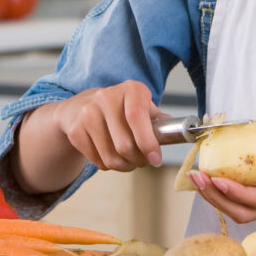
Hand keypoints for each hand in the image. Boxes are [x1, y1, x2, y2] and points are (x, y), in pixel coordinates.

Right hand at [44, 81, 168, 171]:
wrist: (79, 107)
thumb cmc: (119, 109)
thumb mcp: (140, 105)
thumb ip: (158, 120)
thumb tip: (179, 132)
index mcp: (131, 89)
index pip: (137, 117)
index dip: (148, 142)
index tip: (156, 159)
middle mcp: (107, 97)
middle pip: (124, 144)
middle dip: (138, 160)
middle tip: (143, 162)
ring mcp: (88, 113)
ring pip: (111, 156)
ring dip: (124, 166)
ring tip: (129, 161)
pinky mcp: (76, 130)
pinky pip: (97, 161)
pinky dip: (108, 165)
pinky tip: (111, 156)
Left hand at [193, 137, 255, 224]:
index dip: (237, 193)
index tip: (217, 178)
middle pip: (244, 212)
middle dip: (217, 198)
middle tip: (197, 178)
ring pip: (242, 211)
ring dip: (218, 198)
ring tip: (200, 179)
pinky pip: (246, 202)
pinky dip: (227, 193)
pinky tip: (216, 177)